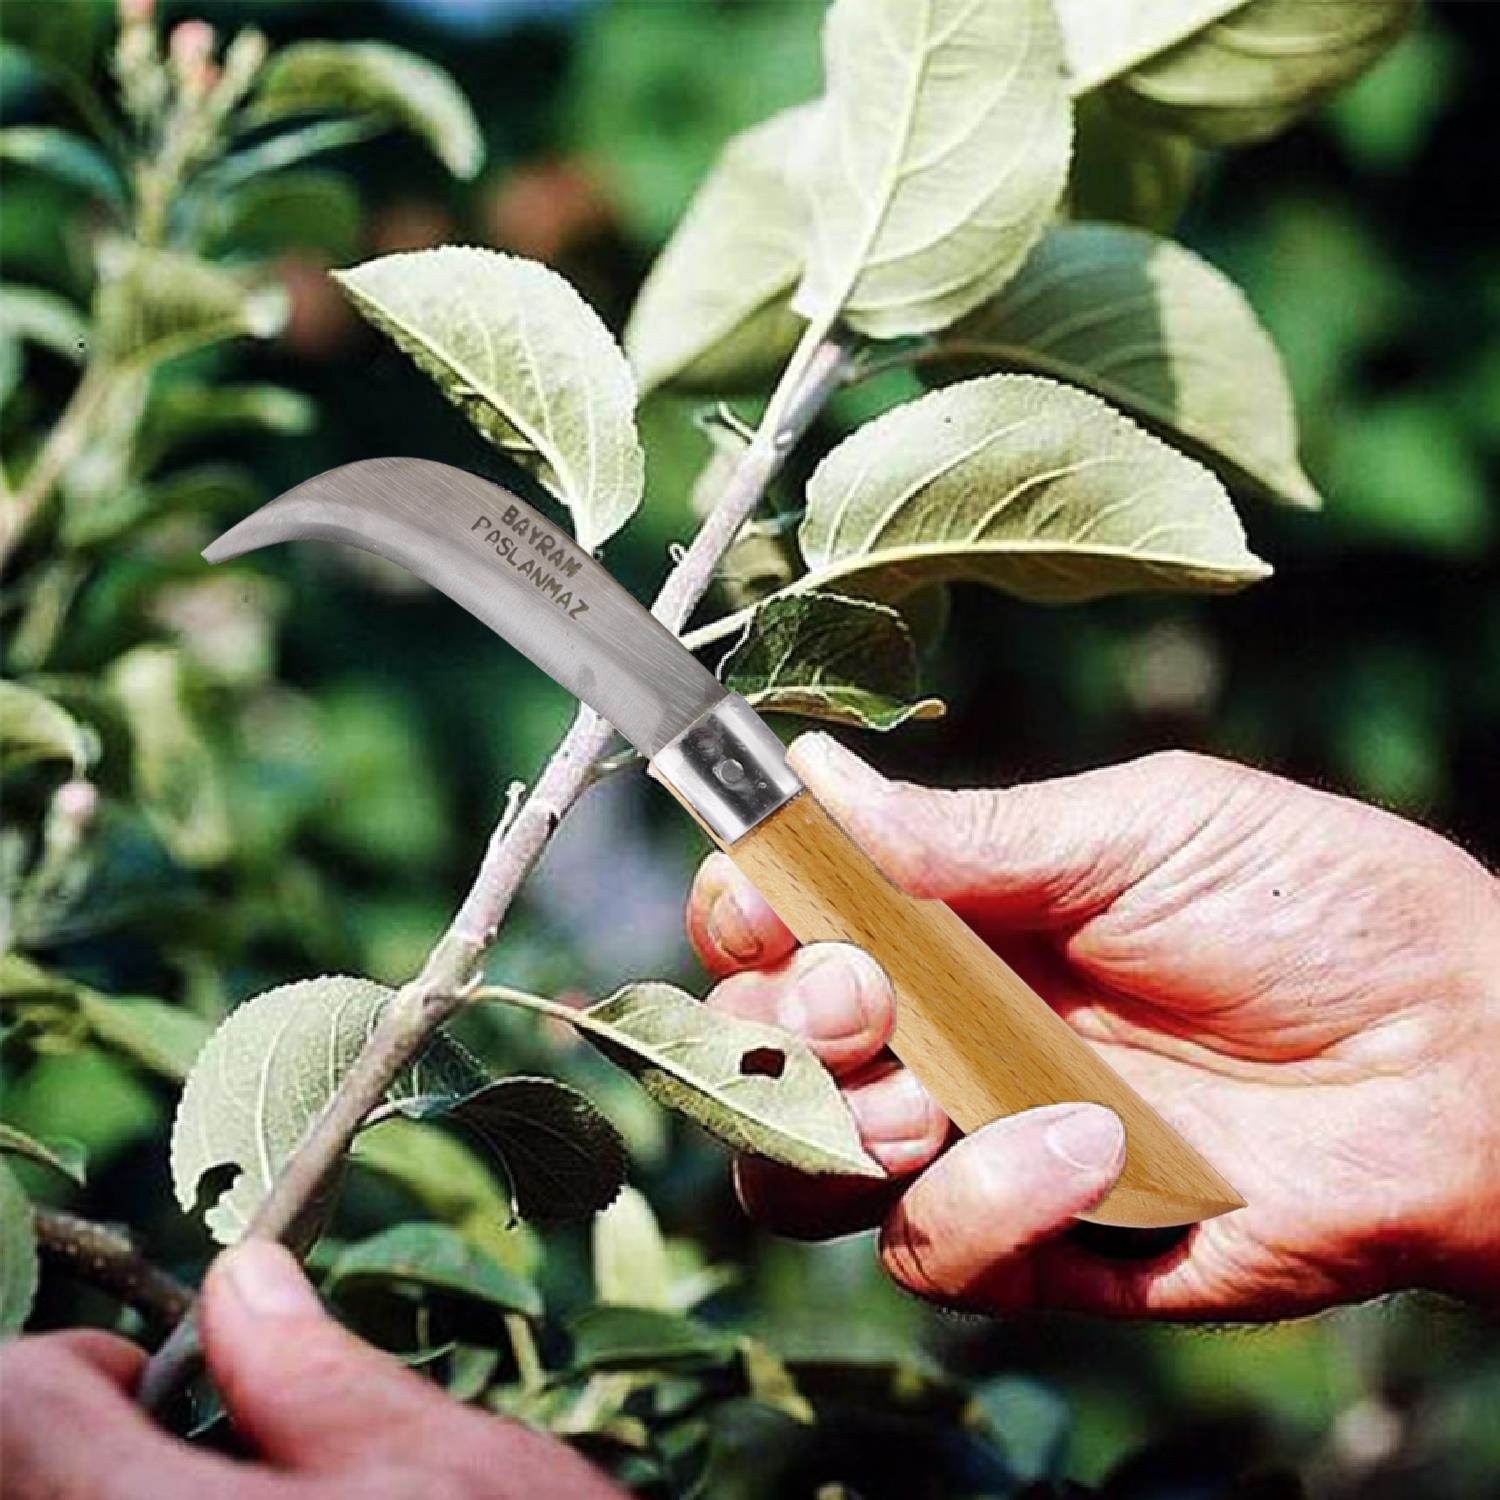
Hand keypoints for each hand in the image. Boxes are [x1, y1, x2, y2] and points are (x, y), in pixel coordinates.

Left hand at [0, 1242, 620, 1499]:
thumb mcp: (448, 1467)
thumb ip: (314, 1370)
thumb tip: (242, 1282)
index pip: (14, 1412)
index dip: (72, 1369)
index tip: (152, 1373)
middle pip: (19, 1481)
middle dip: (90, 1440)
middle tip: (198, 1438)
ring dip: (112, 1489)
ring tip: (238, 1495)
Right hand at [687, 736, 1499, 1319]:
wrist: (1461, 1061)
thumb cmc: (1315, 911)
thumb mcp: (1142, 831)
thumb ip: (970, 831)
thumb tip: (807, 772)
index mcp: (949, 915)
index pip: (780, 919)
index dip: (741, 912)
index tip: (763, 902)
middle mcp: (938, 1027)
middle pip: (755, 1051)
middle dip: (772, 1025)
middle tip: (861, 995)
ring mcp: (976, 1139)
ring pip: (801, 1169)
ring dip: (836, 1126)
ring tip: (932, 1089)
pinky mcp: (1035, 1241)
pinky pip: (930, 1250)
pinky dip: (979, 1202)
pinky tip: (1086, 1146)